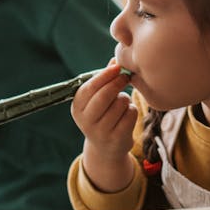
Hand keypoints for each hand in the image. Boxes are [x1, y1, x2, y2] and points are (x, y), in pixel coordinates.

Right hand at [71, 59, 137, 191]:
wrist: (106, 149)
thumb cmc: (102, 115)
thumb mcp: (97, 99)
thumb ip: (104, 80)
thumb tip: (115, 60)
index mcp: (77, 107)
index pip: (90, 87)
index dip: (105, 75)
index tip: (117, 67)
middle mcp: (86, 121)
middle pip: (105, 95)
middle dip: (118, 82)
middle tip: (126, 77)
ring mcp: (101, 132)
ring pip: (120, 103)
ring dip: (125, 99)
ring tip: (122, 104)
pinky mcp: (116, 139)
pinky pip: (130, 115)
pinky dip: (132, 110)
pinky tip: (127, 115)